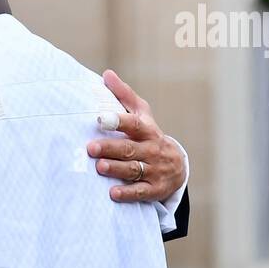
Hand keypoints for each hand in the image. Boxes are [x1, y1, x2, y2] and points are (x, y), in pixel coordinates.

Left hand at [88, 69, 186, 203]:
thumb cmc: (149, 136)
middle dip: (110, 148)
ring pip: (134, 169)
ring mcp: (154, 170)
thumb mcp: (142, 115)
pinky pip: (140, 192)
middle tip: (91, 148)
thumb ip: (124, 96)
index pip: (133, 124)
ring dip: (116, 169)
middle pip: (129, 149)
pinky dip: (127, 193)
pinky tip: (112, 193)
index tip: (99, 119)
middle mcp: (151, 150)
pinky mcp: (154, 189)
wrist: (177, 167)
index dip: (117, 121)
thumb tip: (106, 74)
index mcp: (147, 130)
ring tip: (100, 167)